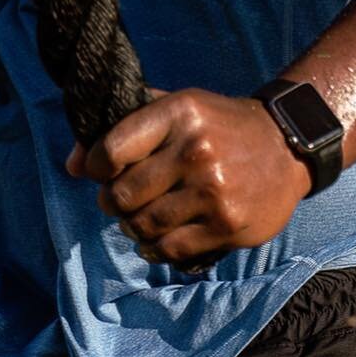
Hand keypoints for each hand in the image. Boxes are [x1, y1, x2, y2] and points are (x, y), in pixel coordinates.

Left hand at [65, 87, 312, 268]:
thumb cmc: (218, 124)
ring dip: (133, 226)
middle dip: (113, 201)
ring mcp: (213, 189)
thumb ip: (125, 126)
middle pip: (123, 194)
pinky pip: (170, 249)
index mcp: (179, 112)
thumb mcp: (177, 107)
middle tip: (119, 199)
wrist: (285, 145)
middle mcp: (195, 149)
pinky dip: (155, 248)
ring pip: (144, 225)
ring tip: (141, 216)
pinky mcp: (227, 224)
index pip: (112, 150)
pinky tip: (159, 237)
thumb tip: (70, 164)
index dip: (96, 167)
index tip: (101, 171)